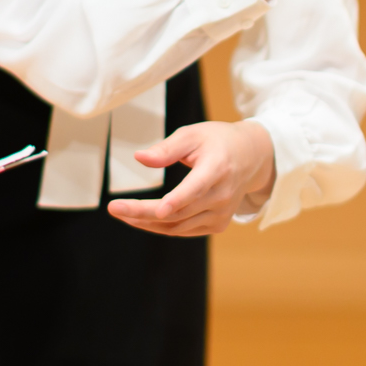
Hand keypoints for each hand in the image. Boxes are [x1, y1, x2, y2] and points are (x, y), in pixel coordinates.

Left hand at [106, 121, 276, 236]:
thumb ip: (166, 148)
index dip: (177, 200)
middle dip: (143, 212)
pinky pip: (183, 230)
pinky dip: (160, 226)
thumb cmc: (217, 142)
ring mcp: (221, 213)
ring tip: (121, 212)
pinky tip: (140, 218)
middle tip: (114, 208)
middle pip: (178, 211)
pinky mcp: (218, 224)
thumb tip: (140, 157)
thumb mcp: (193, 134)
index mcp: (218, 168)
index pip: (196, 188)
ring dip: (146, 222)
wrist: (251, 158)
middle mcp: (222, 195)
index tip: (158, 209)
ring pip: (178, 226)